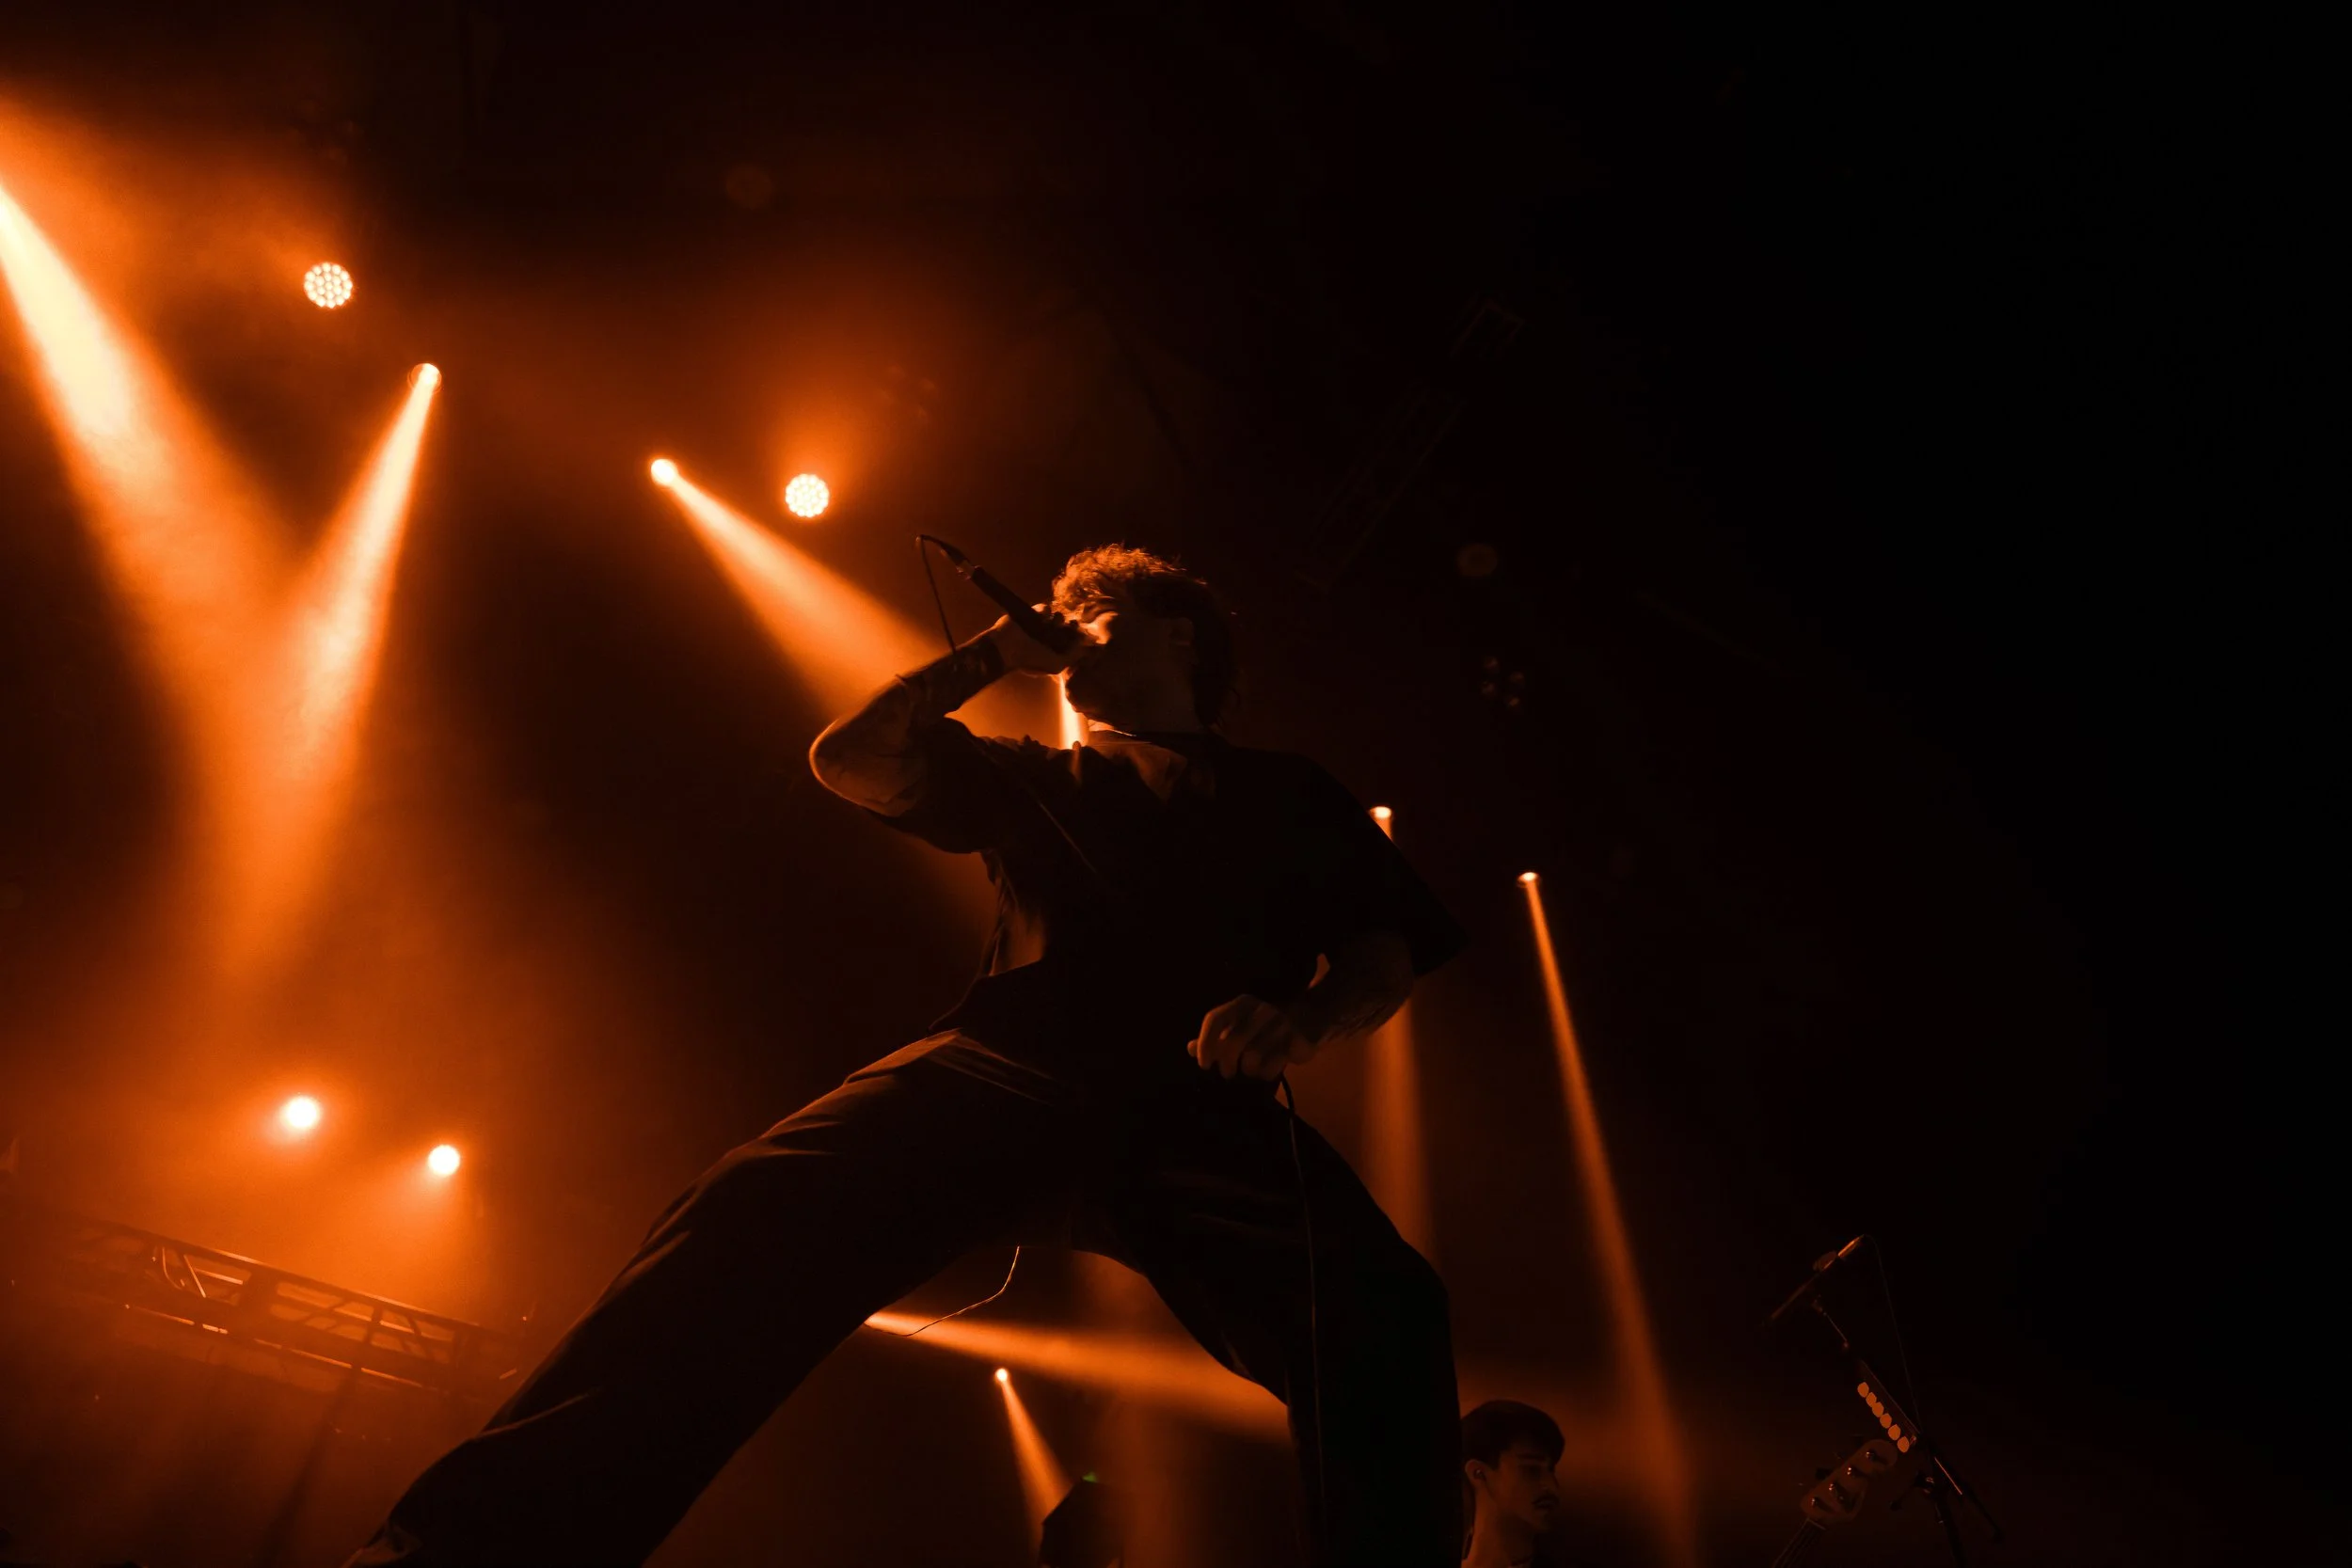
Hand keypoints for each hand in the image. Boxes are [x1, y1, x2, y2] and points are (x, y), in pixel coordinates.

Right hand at [984, 606, 1074, 674]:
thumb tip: (1084, 646)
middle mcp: (1048, 638)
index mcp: (1054, 650)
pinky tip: (1041, 618)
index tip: (1080, 634)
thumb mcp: (1055, 665)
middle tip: (1072, 624)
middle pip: (1066, 627)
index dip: (1078, 636)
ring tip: (1051, 624)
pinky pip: (1044, 608)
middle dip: (1070, 625)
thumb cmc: (1031, 660)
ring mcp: (1039, 625)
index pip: (1071, 640)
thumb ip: (1072, 657)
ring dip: (1058, 619)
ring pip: (1057, 616)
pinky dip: (1045, 611)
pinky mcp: (1031, 614)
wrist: (1007, 648)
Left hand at [1190, 995, 1322, 1080]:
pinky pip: (1273, 1064)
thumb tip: (1189, 1049)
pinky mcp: (1297, 1039)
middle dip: (1226, 1063)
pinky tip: (1267, 1071)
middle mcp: (1260, 1010)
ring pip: (1252, 1056)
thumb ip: (1215, 1038)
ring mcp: (1280, 1023)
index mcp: (1242, 1003)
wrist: (1311, 1018)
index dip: (1205, 1043)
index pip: (1214, 1019)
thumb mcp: (1239, 1026)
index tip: (1204, 1064)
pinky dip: (1266, 1073)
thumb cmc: (1266, 1026)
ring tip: (1251, 1069)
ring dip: (1248, 1069)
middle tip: (1227, 1073)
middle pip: (1231, 1041)